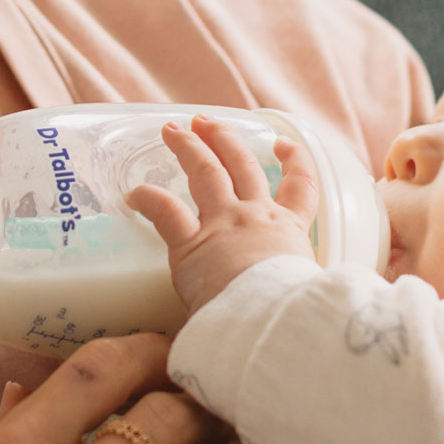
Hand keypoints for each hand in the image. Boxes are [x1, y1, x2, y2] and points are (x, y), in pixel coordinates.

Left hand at [126, 117, 317, 314]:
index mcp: (289, 231)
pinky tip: (134, 194)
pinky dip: (148, 199)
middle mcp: (256, 217)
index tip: (281, 144)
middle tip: (206, 122)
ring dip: (189, 148)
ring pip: (206, 173)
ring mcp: (224, 224)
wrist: (275, 321)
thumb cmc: (296, 316)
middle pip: (241, 166)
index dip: (293, 160)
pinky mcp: (192, 244)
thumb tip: (304, 306)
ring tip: (173, 130)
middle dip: (223, 139)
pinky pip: (166, 211)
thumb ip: (301, 286)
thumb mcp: (308, 292)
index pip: (300, 187)